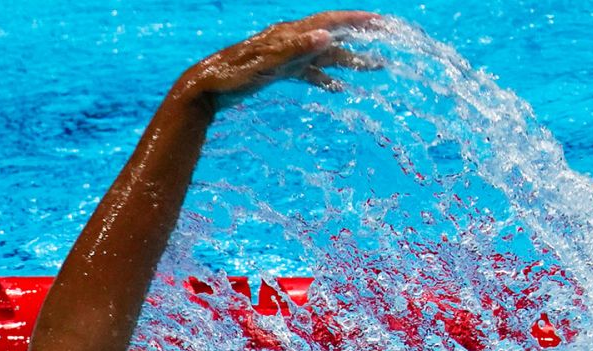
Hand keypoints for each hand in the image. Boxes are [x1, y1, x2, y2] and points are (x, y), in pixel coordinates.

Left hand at [176, 11, 382, 109]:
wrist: (204, 87)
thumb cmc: (231, 75)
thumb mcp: (264, 64)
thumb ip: (296, 49)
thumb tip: (327, 35)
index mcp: (289, 34)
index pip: (329, 21)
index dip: (355, 20)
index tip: (382, 22)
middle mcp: (289, 40)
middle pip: (332, 37)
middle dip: (361, 42)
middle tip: (388, 50)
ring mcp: (285, 55)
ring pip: (324, 55)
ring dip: (348, 61)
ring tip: (374, 68)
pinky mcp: (278, 69)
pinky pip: (308, 71)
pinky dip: (324, 78)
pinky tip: (338, 89)